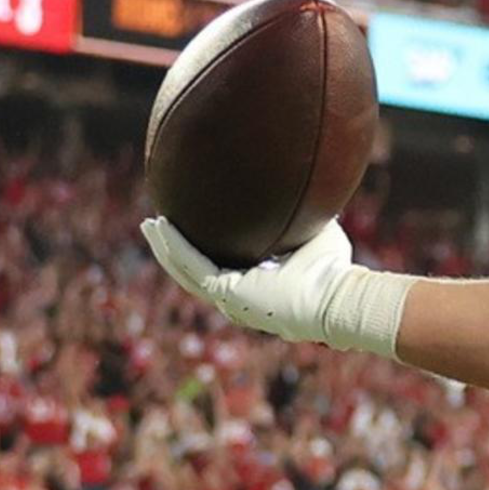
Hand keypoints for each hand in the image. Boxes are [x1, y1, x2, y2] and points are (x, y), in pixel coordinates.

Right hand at [140, 217, 409, 360]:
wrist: (338, 297)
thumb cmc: (335, 272)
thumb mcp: (315, 234)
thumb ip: (306, 217)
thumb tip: (313, 187)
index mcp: (256, 290)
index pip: (221, 270)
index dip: (201, 251)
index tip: (188, 229)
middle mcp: (240, 301)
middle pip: (195, 274)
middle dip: (173, 251)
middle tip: (155, 227)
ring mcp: (232, 302)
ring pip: (187, 272)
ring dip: (165, 248)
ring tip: (150, 225)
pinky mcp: (229, 295)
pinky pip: (193, 266)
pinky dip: (175, 247)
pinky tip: (160, 226)